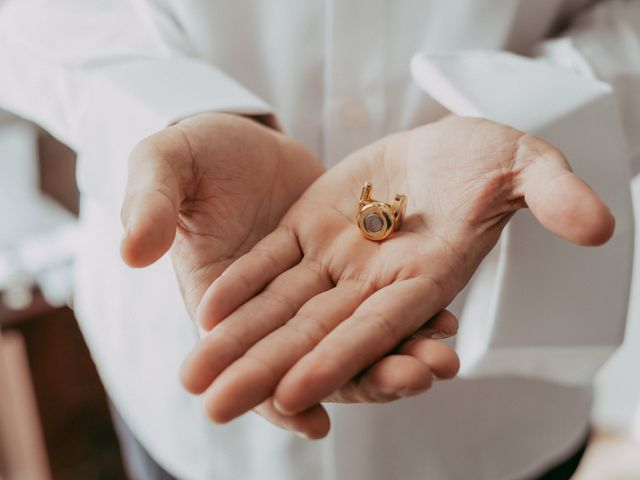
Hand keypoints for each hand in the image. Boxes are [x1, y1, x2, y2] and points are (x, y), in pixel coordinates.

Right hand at [120, 112, 457, 437]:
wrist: (239, 131)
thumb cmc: (191, 151)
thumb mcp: (163, 167)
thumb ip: (151, 205)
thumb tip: (132, 252)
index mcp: (222, 295)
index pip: (248, 358)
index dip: (273, 394)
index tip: (308, 419)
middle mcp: (275, 303)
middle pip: (318, 355)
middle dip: (363, 376)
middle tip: (408, 381)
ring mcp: (317, 281)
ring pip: (357, 331)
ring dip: (398, 352)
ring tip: (440, 359)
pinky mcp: (349, 257)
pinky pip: (380, 293)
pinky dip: (409, 313)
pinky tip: (444, 323)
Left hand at [185, 115, 613, 425]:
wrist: (447, 144)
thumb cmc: (494, 158)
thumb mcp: (528, 164)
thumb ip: (553, 194)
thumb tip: (599, 226)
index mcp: (425, 279)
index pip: (378, 330)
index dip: (340, 361)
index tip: (294, 395)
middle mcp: (374, 281)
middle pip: (315, 334)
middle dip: (266, 371)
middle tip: (215, 410)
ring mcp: (338, 256)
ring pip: (282, 306)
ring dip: (240, 339)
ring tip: (194, 376)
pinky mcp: (311, 228)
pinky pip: (273, 261)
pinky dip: (244, 284)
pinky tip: (209, 308)